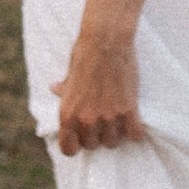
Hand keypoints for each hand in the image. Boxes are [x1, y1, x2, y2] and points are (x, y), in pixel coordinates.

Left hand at [53, 21, 143, 151]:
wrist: (106, 40)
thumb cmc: (85, 53)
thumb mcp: (70, 74)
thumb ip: (65, 89)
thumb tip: (53, 89)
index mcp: (68, 113)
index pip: (68, 149)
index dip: (75, 145)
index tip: (81, 139)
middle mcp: (86, 119)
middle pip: (93, 146)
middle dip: (97, 136)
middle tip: (102, 122)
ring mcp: (108, 116)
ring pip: (113, 142)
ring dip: (116, 133)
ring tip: (117, 119)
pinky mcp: (128, 110)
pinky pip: (134, 134)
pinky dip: (135, 129)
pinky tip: (133, 120)